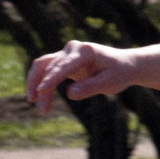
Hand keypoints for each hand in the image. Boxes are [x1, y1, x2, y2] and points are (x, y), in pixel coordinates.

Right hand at [26, 41, 159, 111]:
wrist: (126, 65)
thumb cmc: (120, 73)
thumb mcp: (111, 82)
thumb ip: (91, 87)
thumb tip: (70, 93)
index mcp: (86, 51)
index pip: (63, 66)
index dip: (51, 79)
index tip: (41, 91)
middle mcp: (73, 49)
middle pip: (49, 66)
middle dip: (43, 87)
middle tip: (42, 109)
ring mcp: (67, 53)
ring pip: (43, 66)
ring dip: (36, 83)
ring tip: (33, 101)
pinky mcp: (64, 61)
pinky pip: (47, 70)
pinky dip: (42, 82)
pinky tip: (41, 96)